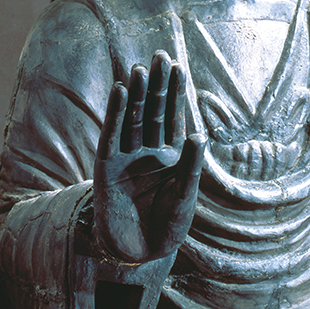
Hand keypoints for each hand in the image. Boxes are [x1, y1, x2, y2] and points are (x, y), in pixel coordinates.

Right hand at [93, 52, 204, 262]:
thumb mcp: (185, 195)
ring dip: (137, 95)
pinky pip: (112, 136)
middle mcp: (149, 152)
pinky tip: (121, 93)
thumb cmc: (168, 226)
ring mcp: (127, 158)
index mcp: (172, 156)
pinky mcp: (107, 168)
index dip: (176, 93)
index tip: (178, 67)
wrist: (140, 252)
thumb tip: (202, 135)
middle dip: (157, 85)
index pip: (174, 118)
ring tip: (140, 69)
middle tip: (159, 55)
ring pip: (133, 119)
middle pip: (154, 112)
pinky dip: (116, 114)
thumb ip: (191, 166)